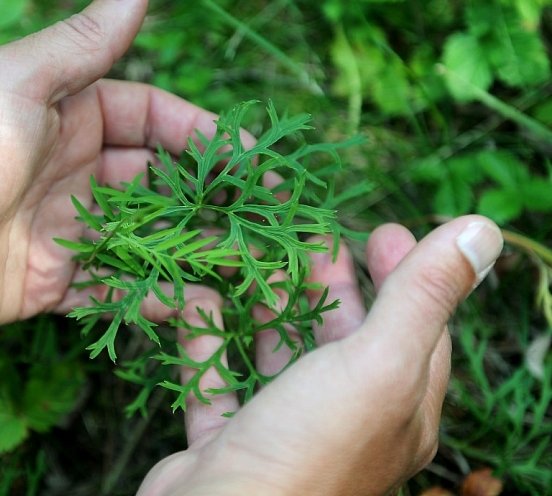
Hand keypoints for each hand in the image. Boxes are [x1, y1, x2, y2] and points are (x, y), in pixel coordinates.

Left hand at [0, 0, 235, 345]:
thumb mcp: (23, 79)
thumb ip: (84, 40)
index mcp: (72, 117)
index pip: (154, 119)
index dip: (203, 135)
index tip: (250, 159)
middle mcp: (76, 170)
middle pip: (160, 180)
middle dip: (210, 196)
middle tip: (263, 218)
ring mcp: (70, 227)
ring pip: (147, 237)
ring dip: (194, 250)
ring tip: (246, 267)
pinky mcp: (58, 280)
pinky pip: (118, 289)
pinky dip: (156, 298)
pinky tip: (200, 308)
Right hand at [137, 216, 502, 495]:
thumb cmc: (312, 445)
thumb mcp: (380, 362)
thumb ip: (424, 295)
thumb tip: (481, 229)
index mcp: (396, 408)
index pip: (416, 329)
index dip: (407, 275)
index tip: (384, 228)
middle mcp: (343, 420)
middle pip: (343, 335)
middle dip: (329, 278)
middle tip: (311, 230)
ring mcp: (281, 430)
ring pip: (277, 351)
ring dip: (265, 301)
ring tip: (250, 251)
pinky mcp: (225, 438)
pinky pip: (214, 373)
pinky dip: (203, 333)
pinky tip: (192, 295)